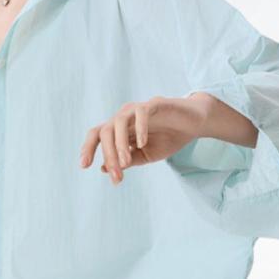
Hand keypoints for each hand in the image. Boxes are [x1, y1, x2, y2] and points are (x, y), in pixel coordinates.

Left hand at [79, 95, 208, 183]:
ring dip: (119, 144)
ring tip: (125, 161)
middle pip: (105, 131)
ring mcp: (138, 109)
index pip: (97, 135)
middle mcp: (125, 117)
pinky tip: (141, 144)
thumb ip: (126, 161)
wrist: (194, 125)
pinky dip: (139, 128)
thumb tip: (104, 168)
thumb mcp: (145, 156)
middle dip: (108, 154)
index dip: (88, 148)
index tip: (84, 166)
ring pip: (118, 121)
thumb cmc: (168, 138)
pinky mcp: (155, 104)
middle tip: (116, 175)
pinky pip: (141, 112)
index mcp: (120, 129)